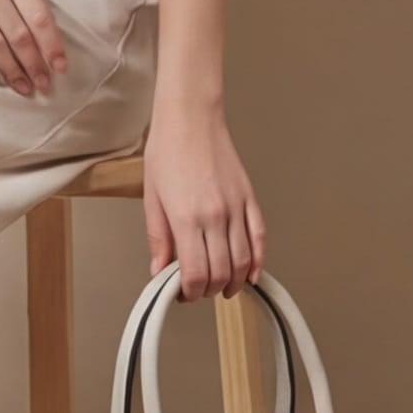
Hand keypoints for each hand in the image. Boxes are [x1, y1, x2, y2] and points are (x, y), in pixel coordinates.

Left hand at [143, 99, 265, 299]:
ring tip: (221, 287)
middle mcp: (215, 216)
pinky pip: (260, 238)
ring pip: (243, 261)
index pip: (196, 274)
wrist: (190, 119)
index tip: (182, 293)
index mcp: (186, 218)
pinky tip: (250, 274)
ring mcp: (236, 208)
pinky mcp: (249, 199)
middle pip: (221, 272)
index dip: (190, 292)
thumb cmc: (166, 152)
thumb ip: (158, 238)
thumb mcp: (152, 198)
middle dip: (209, 290)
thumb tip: (159, 271)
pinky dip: (257, 261)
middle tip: (197, 290)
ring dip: (233, 281)